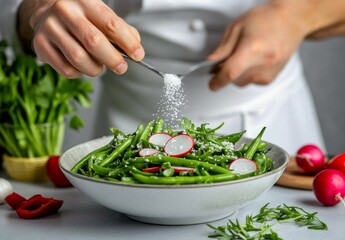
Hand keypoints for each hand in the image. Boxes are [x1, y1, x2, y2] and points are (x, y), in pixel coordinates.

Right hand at [18, 0, 144, 77]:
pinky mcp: (40, 45)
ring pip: (79, 59)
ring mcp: (50, 28)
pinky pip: (66, 69)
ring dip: (95, 68)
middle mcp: (65, 12)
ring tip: (99, 66)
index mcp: (85, 2)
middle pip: (93, 42)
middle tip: (121, 67)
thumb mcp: (102, 16)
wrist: (47, 13)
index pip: (111, 24)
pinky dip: (80, 73)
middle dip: (112, 59)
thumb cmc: (81, 17)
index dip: (128, 43)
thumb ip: (122, 30)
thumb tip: (135, 47)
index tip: (138, 55)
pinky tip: (82, 66)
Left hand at [207, 3, 304, 89]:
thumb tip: (212, 61)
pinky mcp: (271, 78)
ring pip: (242, 82)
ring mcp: (268, 72)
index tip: (212, 84)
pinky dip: (247, 74)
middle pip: (234, 79)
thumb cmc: (266, 19)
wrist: (291, 20)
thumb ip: (223, 47)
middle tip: (228, 58)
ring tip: (244, 56)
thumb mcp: (237, 27)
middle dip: (226, 72)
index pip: (230, 73)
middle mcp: (262, 63)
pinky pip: (251, 82)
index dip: (217, 81)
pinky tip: (253, 61)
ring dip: (237, 74)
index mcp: (252, 48)